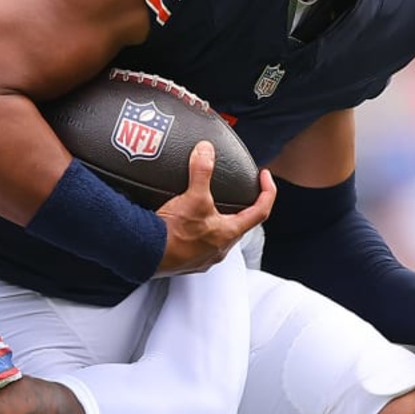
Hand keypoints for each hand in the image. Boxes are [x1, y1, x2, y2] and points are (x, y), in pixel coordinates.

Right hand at [156, 142, 276, 274]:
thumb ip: (202, 171)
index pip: (261, 211)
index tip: (265, 178)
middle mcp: (221, 249)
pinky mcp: (187, 263)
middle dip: (242, 209)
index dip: (268, 191)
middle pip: (240, 226)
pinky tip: (186, 227)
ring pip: (219, 238)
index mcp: (229, 233)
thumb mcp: (192, 197)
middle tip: (238, 194)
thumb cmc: (173, 234)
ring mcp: (204, 258)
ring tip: (209, 209)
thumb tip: (205, 150)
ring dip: (218, 223)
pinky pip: (199, 247)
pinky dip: (198, 235)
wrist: (146, 254)